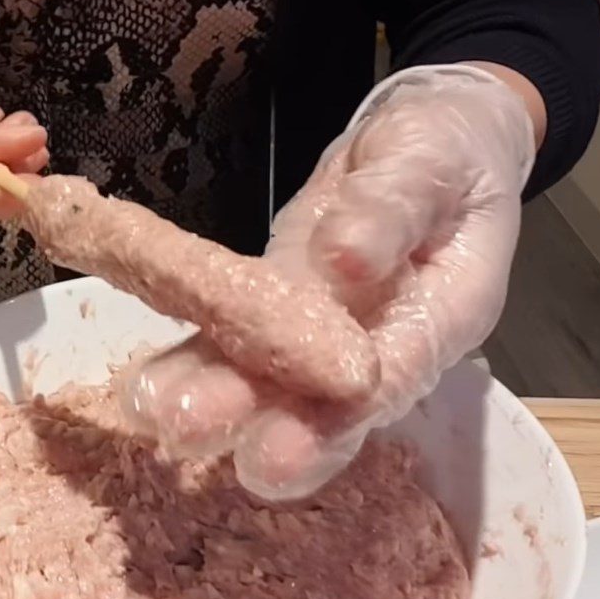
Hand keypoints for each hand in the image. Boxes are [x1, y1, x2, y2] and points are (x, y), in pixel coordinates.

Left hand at [121, 64, 536, 498]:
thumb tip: (346, 258)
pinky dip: (198, 357)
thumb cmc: (446, 149)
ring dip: (215, 397)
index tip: (275, 453)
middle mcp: (378, 343)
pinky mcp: (280, 303)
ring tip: (154, 411)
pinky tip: (153, 380)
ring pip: (273, 376)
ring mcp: (322, 329)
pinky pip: (239, 335)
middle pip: (323, 400)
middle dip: (258, 424)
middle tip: (193, 436)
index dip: (334, 421)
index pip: (390, 379)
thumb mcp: (431, 159)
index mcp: (439, 317)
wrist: (424, 145)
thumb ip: (393, 209)